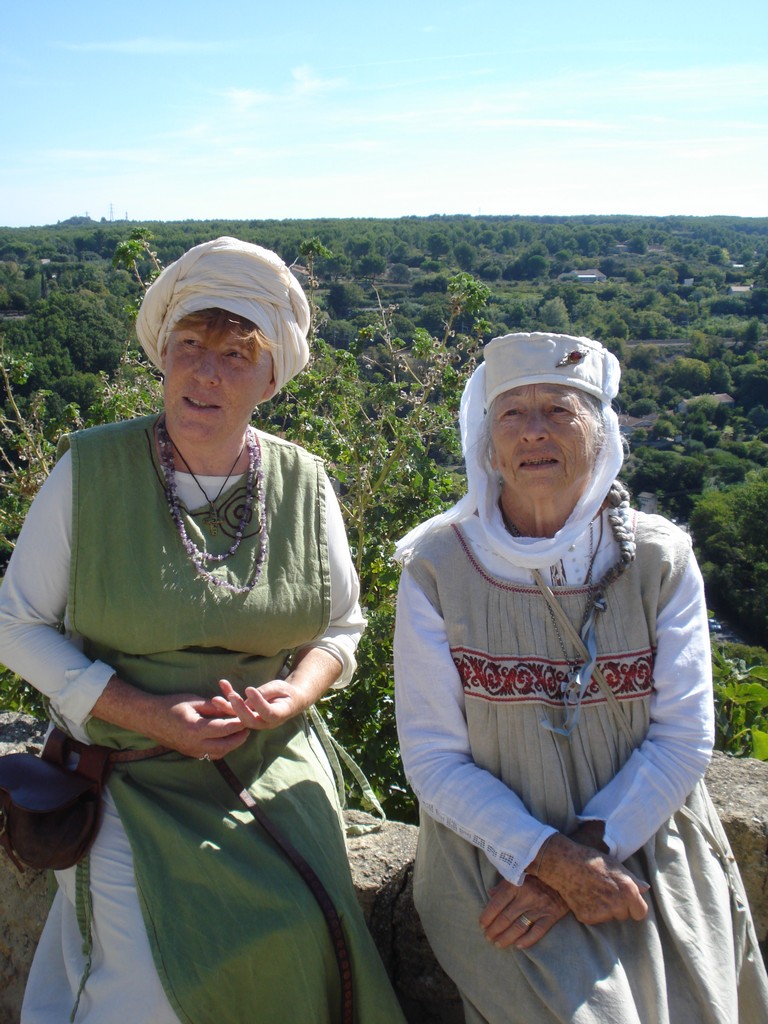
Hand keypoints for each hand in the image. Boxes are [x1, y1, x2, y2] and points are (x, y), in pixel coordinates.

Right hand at [91, 677, 248, 759]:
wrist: (148, 718)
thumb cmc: (170, 705)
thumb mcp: (193, 701)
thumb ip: (213, 707)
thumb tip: (231, 709)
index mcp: (196, 729)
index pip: (225, 729)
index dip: (239, 723)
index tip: (249, 717)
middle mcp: (194, 744)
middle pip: (225, 746)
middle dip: (239, 738)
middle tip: (248, 728)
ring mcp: (191, 751)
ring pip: (218, 754)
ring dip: (231, 745)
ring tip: (239, 733)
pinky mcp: (188, 753)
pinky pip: (209, 755)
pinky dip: (220, 749)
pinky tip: (225, 739)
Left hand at [211, 679, 304, 730]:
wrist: (288, 700)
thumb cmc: (286, 693)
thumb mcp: (280, 688)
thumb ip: (266, 692)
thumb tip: (248, 695)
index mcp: (278, 716)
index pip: (267, 713)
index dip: (257, 703)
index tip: (249, 689)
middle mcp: (265, 722)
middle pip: (250, 721)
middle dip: (238, 709)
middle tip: (232, 696)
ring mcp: (255, 721)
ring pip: (239, 718)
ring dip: (227, 707)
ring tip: (216, 699)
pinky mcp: (247, 716)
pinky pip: (235, 710)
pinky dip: (227, 700)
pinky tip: (223, 684)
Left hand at [480, 875, 568, 949]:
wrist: (564, 876)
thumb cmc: (537, 876)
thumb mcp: (518, 875)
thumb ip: (504, 885)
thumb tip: (490, 894)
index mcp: (515, 885)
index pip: (497, 904)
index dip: (487, 916)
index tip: (482, 925)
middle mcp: (526, 897)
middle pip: (506, 918)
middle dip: (494, 930)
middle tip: (487, 937)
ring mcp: (539, 907)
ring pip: (519, 927)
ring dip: (506, 938)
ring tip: (498, 944)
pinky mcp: (551, 916)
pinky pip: (537, 931)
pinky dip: (527, 940)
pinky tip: (518, 946)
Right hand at [535, 833, 648, 925]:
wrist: (565, 864)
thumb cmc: (592, 860)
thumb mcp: (616, 865)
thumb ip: (633, 880)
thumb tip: (646, 889)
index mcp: (628, 891)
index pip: (641, 912)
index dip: (634, 907)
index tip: (626, 901)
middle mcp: (618, 904)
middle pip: (624, 915)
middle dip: (618, 907)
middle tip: (605, 892)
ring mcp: (603, 913)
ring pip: (609, 917)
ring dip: (605, 909)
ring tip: (593, 892)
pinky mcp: (588, 918)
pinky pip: (595, 919)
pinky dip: (591, 911)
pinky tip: (584, 897)